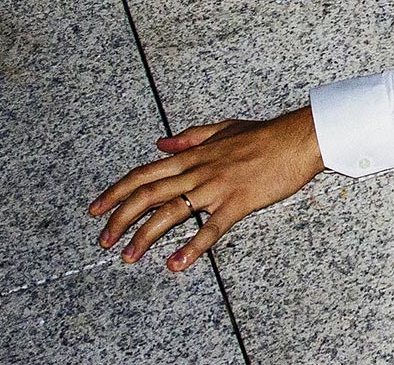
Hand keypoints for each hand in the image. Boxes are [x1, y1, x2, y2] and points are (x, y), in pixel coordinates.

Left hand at [92, 105, 323, 271]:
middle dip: (119, 219)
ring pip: (170, 213)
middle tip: (103, 241)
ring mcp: (216, 188)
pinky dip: (191, 248)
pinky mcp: (238, 203)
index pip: (143, 174)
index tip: (95, 209)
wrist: (298, 138)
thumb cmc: (265, 134)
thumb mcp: (223, 128)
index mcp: (193, 156)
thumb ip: (190, 137)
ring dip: (144, 237)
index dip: (115, 192)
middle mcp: (198, 171)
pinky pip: (210, 229)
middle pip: (147, 195)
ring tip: (128, 257)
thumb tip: (161, 145)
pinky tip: (176, 264)